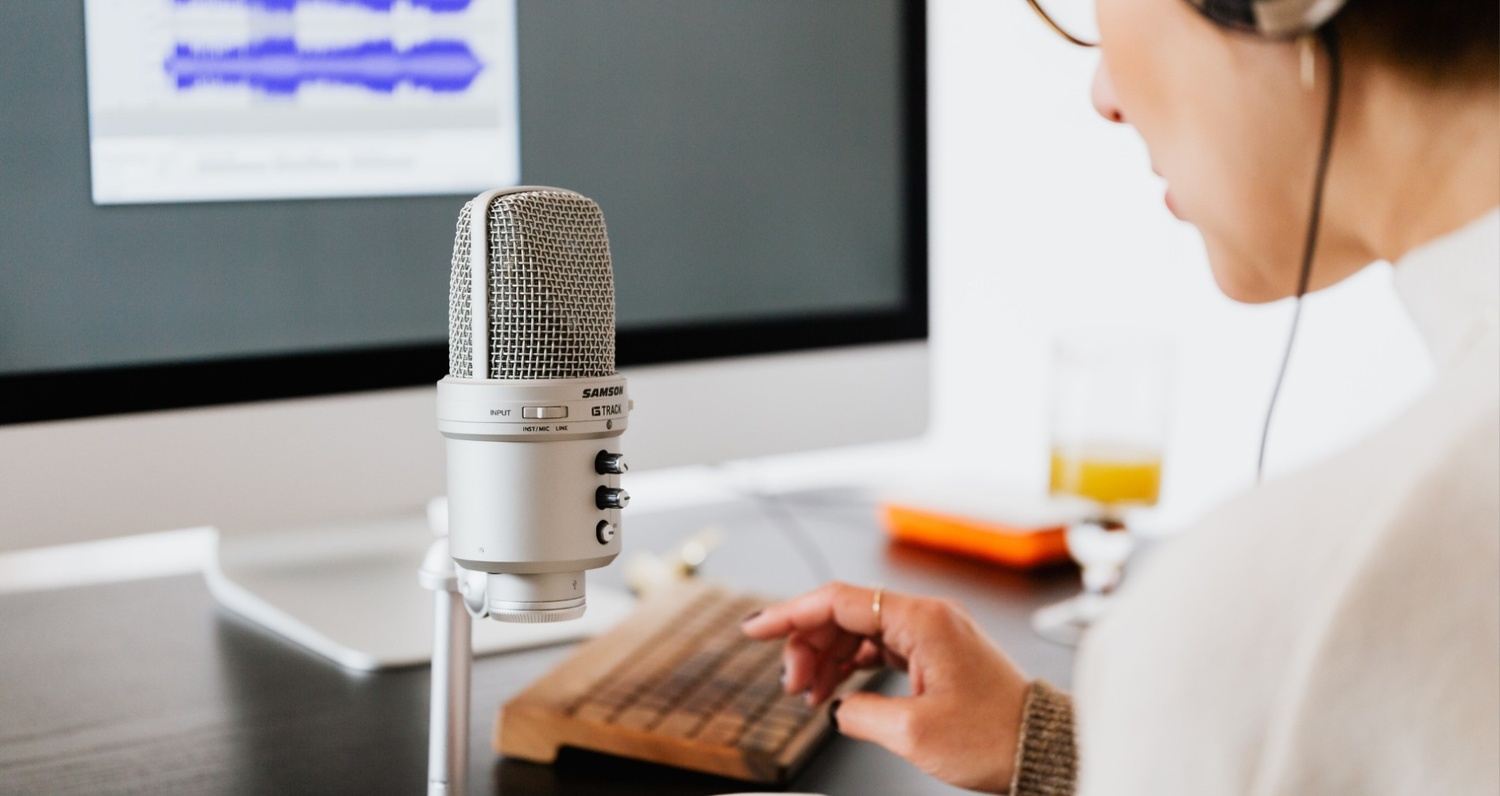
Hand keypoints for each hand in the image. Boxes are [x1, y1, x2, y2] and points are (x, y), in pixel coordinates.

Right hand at [741, 582, 1030, 793]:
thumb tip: (838, 706)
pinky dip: (852, 665)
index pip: (838, 601)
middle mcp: (928, 617)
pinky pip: (880, 646)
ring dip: (827, 658)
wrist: (1042, 748)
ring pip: (859, 630)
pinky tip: (837, 689)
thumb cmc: (997, 736)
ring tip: (810, 695)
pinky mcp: (937, 652)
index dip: (789, 614)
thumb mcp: (914, 734)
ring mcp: (933, 632)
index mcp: (923, 620)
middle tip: (792, 687)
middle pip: (845, 613)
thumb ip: (860, 712)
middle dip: (807, 646)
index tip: (755, 627)